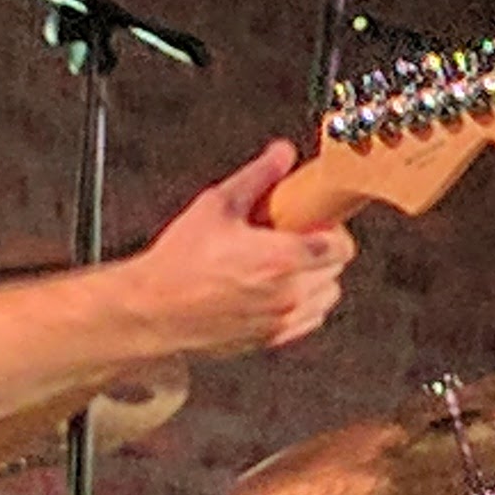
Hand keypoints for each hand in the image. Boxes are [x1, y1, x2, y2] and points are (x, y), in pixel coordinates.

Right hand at [126, 139, 352, 355]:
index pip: (342, 246)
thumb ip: (258, 176)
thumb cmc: (178, 263)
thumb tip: (281, 155)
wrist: (152, 308)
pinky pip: (309, 319)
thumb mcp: (217, 205)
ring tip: (284, 265)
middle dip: (321, 251)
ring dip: (315, 278)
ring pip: (326, 296)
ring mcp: (283, 320)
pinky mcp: (272, 339)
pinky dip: (302, 303)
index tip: (315, 223)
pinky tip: (275, 289)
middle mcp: (289, 293)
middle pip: (336, 269)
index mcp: (282, 259)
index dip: (332, 230)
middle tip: (293, 238)